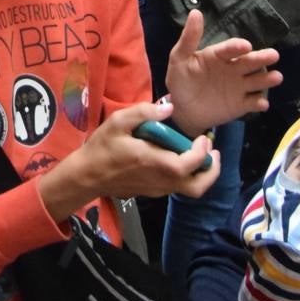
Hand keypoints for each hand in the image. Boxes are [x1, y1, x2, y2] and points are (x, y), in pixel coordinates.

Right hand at [42, 103, 221, 215]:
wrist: (86, 176)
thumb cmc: (102, 148)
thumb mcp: (118, 122)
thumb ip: (144, 112)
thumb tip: (169, 108)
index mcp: (155, 163)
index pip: (190, 164)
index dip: (202, 151)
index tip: (204, 137)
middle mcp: (161, 181)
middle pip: (197, 186)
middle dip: (211, 171)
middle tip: (213, 153)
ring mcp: (158, 189)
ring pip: (190, 189)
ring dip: (201, 173)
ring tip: (201, 154)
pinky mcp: (153, 192)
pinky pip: (178, 187)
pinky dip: (188, 175)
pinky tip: (181, 158)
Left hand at [164, 10, 281, 130]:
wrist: (183, 109)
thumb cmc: (181, 80)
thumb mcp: (180, 58)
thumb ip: (189, 38)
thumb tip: (195, 12)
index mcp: (219, 55)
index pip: (230, 49)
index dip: (237, 46)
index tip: (246, 46)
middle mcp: (233, 68)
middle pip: (249, 62)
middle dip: (262, 58)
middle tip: (274, 55)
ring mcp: (239, 86)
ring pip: (256, 80)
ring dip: (267, 79)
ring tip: (277, 77)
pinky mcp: (241, 104)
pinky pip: (253, 102)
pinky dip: (259, 102)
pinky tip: (262, 103)